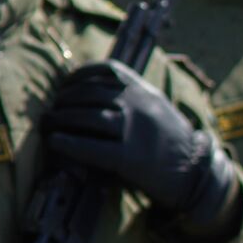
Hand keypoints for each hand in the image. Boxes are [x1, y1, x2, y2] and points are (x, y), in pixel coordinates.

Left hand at [43, 60, 238, 238]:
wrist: (195, 172)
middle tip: (49, 110)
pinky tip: (55, 142)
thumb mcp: (157, 109)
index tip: (65, 85)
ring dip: (60, 119)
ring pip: (87, 116)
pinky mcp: (129, 158)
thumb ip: (132, 97)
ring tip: (47, 125)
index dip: (79, 75)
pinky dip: (68, 143)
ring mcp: (135, 130)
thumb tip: (91, 92)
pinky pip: (91, 147)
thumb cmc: (170, 142)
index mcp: (146, 91)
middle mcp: (140, 105)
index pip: (107, 70)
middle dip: (63, 100)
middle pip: (90, 93)